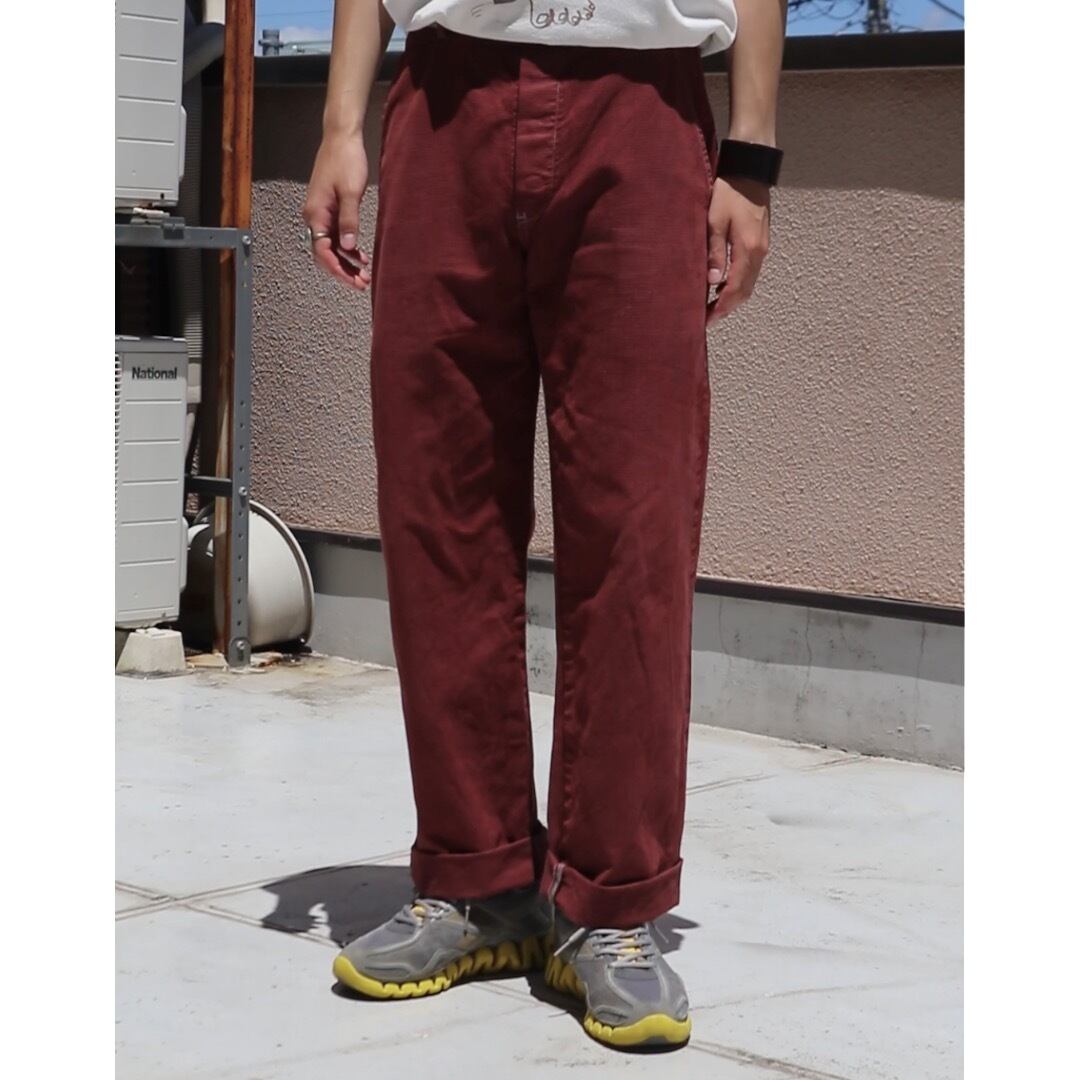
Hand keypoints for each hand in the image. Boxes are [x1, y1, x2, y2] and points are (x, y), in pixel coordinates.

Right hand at [303, 131, 371, 290]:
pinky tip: (360, 257)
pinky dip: (347, 248)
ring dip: (346, 262)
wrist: (341, 138)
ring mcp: (321, 214)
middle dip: (343, 271)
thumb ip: (348, 220)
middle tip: (362, 284)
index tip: (354, 282)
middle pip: (325, 253)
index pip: (323, 251)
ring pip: (331, 247)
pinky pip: (335, 236)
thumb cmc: (345, 161)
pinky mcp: (329, 209)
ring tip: (364, 275)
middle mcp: (314, 217)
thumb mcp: (350, 192)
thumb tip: (347, 248)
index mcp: (315, 214)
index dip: (338, 269)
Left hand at [706, 176, 770, 320]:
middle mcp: (759, 253)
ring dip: (733, 298)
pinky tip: (724, 286)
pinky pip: (751, 272)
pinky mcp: (761, 243)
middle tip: (708, 319)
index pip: (735, 289)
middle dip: (727, 308)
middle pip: (744, 291)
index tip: (706, 320)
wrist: (750, 171)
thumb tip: (713, 282)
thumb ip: (715, 252)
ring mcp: (762, 248)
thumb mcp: (715, 221)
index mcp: (748, 249)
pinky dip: (738, 285)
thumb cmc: (729, 192)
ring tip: (713, 306)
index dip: (721, 308)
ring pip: (749, 283)